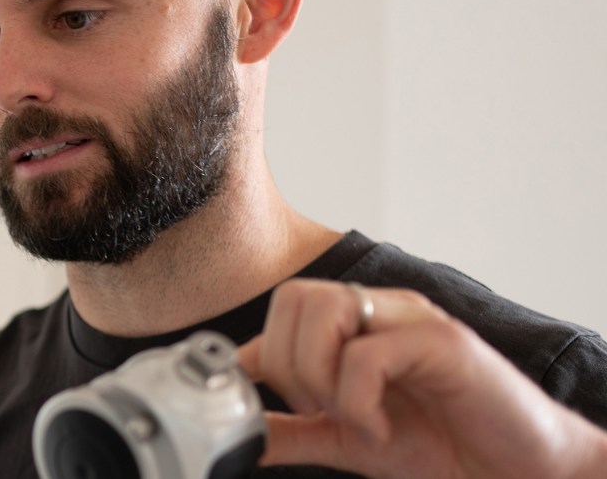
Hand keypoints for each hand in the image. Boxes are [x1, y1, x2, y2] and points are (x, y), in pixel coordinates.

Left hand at [237, 279, 606, 478]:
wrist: (518, 466)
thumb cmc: (442, 442)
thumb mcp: (350, 437)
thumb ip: (296, 430)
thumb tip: (241, 434)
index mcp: (356, 323)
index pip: (284, 308)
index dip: (256, 352)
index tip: (248, 396)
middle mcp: (380, 309)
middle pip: (296, 297)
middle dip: (290, 363)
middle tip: (319, 409)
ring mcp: (410, 319)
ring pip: (326, 309)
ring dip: (321, 374)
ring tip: (352, 416)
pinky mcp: (441, 341)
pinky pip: (369, 353)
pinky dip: (358, 401)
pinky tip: (380, 429)